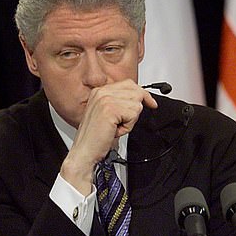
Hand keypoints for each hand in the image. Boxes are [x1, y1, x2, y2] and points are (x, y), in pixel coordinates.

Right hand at [61, 80, 157, 194]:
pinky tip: (115, 131)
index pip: (129, 84)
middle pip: (136, 92)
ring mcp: (105, 99)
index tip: (151, 102)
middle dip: (135, 110)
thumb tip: (140, 98)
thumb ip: (119, 103)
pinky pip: (133, 115)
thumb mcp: (106, 114)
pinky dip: (128, 127)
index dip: (142, 94)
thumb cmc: (95, 137)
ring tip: (115, 127)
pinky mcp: (110, 109)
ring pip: (136, 104)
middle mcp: (101, 92)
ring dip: (130, 120)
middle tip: (122, 123)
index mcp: (99, 91)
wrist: (84, 151)